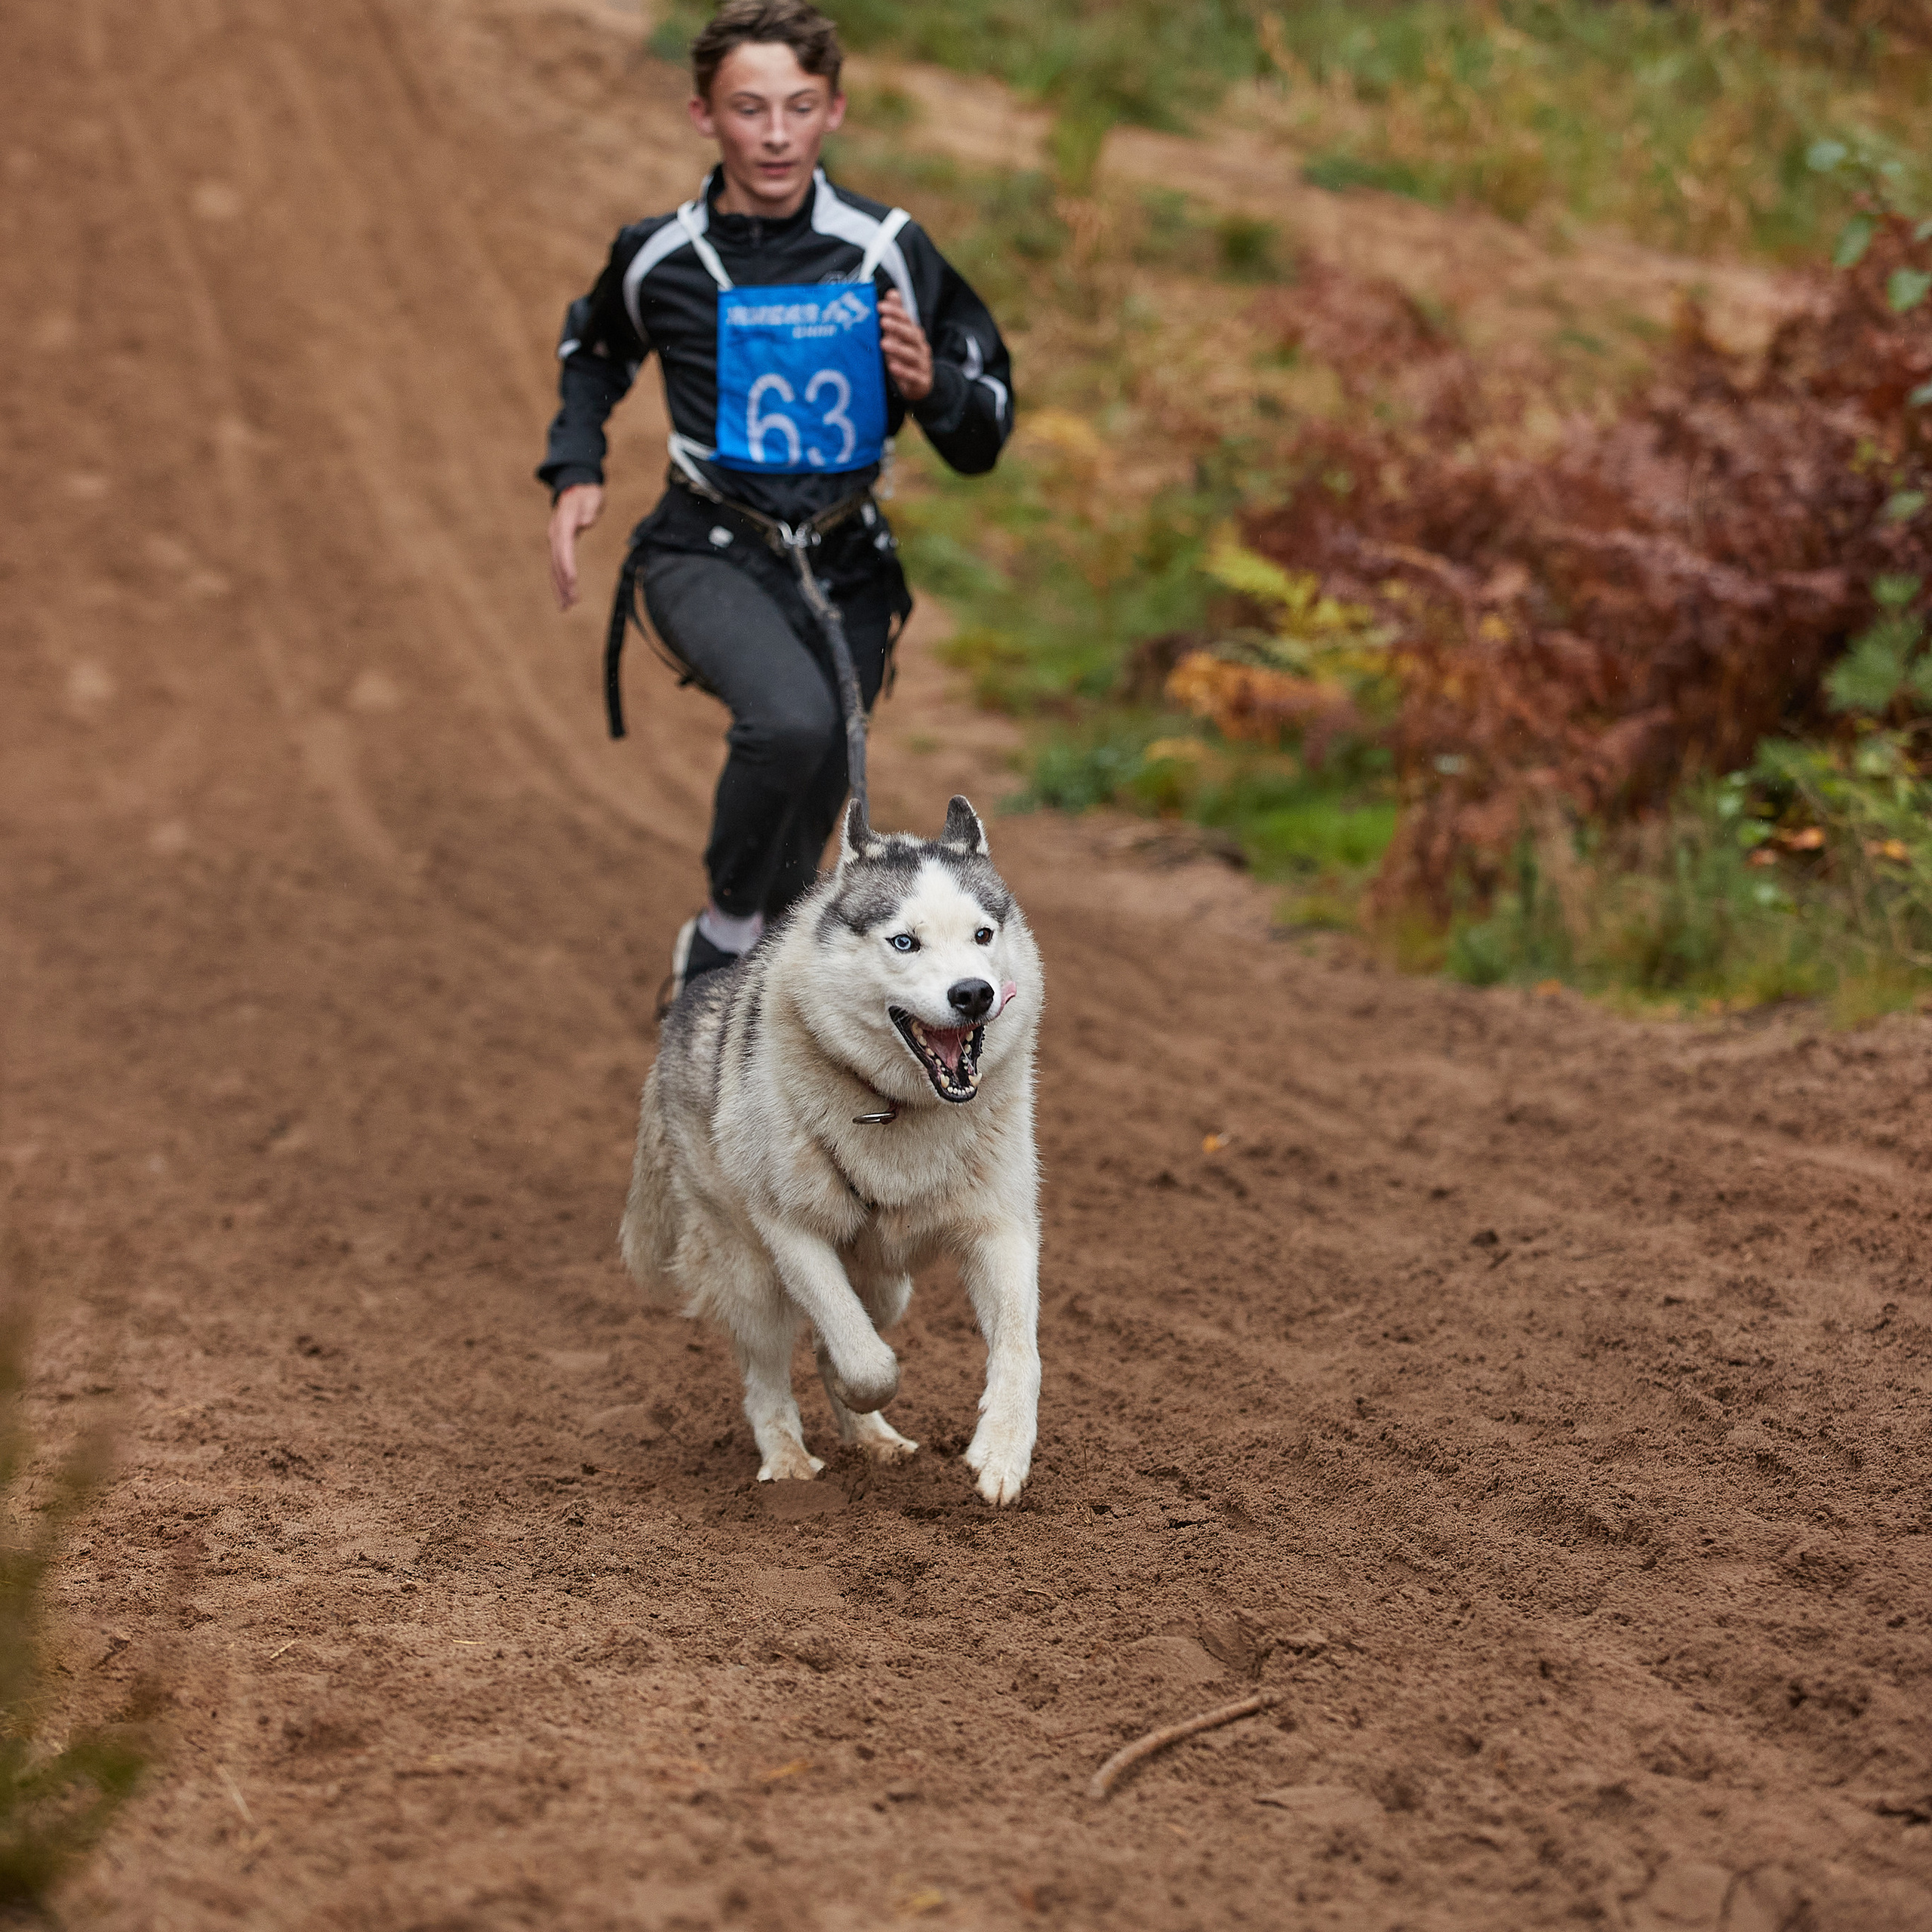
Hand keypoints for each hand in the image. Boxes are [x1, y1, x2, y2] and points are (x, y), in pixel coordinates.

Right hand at [547, 483, 603, 610]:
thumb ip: (589, 509)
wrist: (576, 487)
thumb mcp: (592, 497)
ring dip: (559, 588)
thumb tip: (584, 522)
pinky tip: (564, 598)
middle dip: (564, 583)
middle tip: (572, 602)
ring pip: (554, 568)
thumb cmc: (587, 494)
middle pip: (558, 561)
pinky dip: (559, 583)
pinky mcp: (558, 546)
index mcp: (564, 523)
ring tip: (566, 607)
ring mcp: (554, 540)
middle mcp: (555, 534)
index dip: (567, 564)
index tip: (572, 580)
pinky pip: (556, 567)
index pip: (564, 547)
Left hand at [879, 290, 931, 403]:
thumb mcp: (901, 336)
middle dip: (897, 327)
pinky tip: (893, 367)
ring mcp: (922, 364)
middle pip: (911, 334)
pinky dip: (903, 371)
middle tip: (882, 321)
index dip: (895, 312)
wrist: (922, 384)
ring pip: (912, 355)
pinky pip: (913, 376)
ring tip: (884, 344)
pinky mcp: (921, 381)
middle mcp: (920, 347)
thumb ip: (897, 317)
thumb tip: (892, 293)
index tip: (880, 306)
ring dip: (898, 348)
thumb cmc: (906, 357)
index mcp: (914, 334)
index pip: (907, 319)